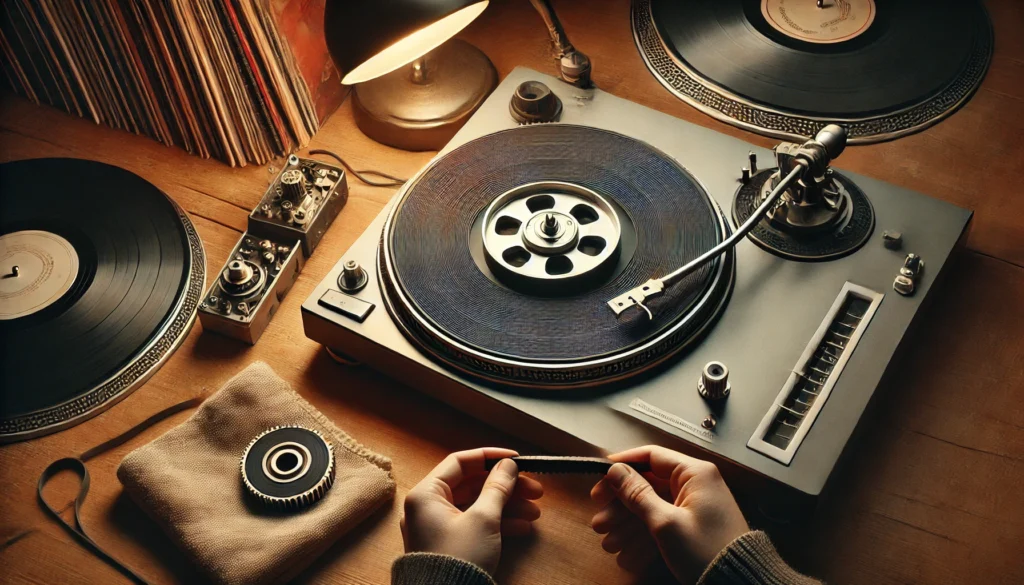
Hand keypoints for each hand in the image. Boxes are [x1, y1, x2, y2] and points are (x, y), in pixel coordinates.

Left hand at [401, 448, 543, 574]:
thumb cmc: (459, 558)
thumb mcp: (483, 519)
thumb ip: (497, 488)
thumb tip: (508, 465)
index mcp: (426, 494)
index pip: (459, 462)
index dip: (490, 458)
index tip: (516, 459)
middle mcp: (427, 508)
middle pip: (471, 485)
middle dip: (505, 487)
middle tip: (534, 489)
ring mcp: (437, 528)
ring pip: (476, 506)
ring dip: (507, 506)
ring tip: (535, 511)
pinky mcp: (448, 545)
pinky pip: (474, 525)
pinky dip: (497, 523)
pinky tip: (523, 526)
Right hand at [590, 446, 748, 582]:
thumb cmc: (708, 552)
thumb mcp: (665, 523)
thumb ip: (637, 495)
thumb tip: (616, 471)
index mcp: (695, 474)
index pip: (651, 456)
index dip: (622, 465)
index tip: (600, 477)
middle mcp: (695, 485)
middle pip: (647, 485)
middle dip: (620, 506)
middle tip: (600, 520)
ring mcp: (694, 506)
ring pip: (651, 507)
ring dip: (627, 525)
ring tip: (608, 543)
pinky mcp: (693, 526)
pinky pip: (662, 523)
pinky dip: (643, 537)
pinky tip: (626, 554)